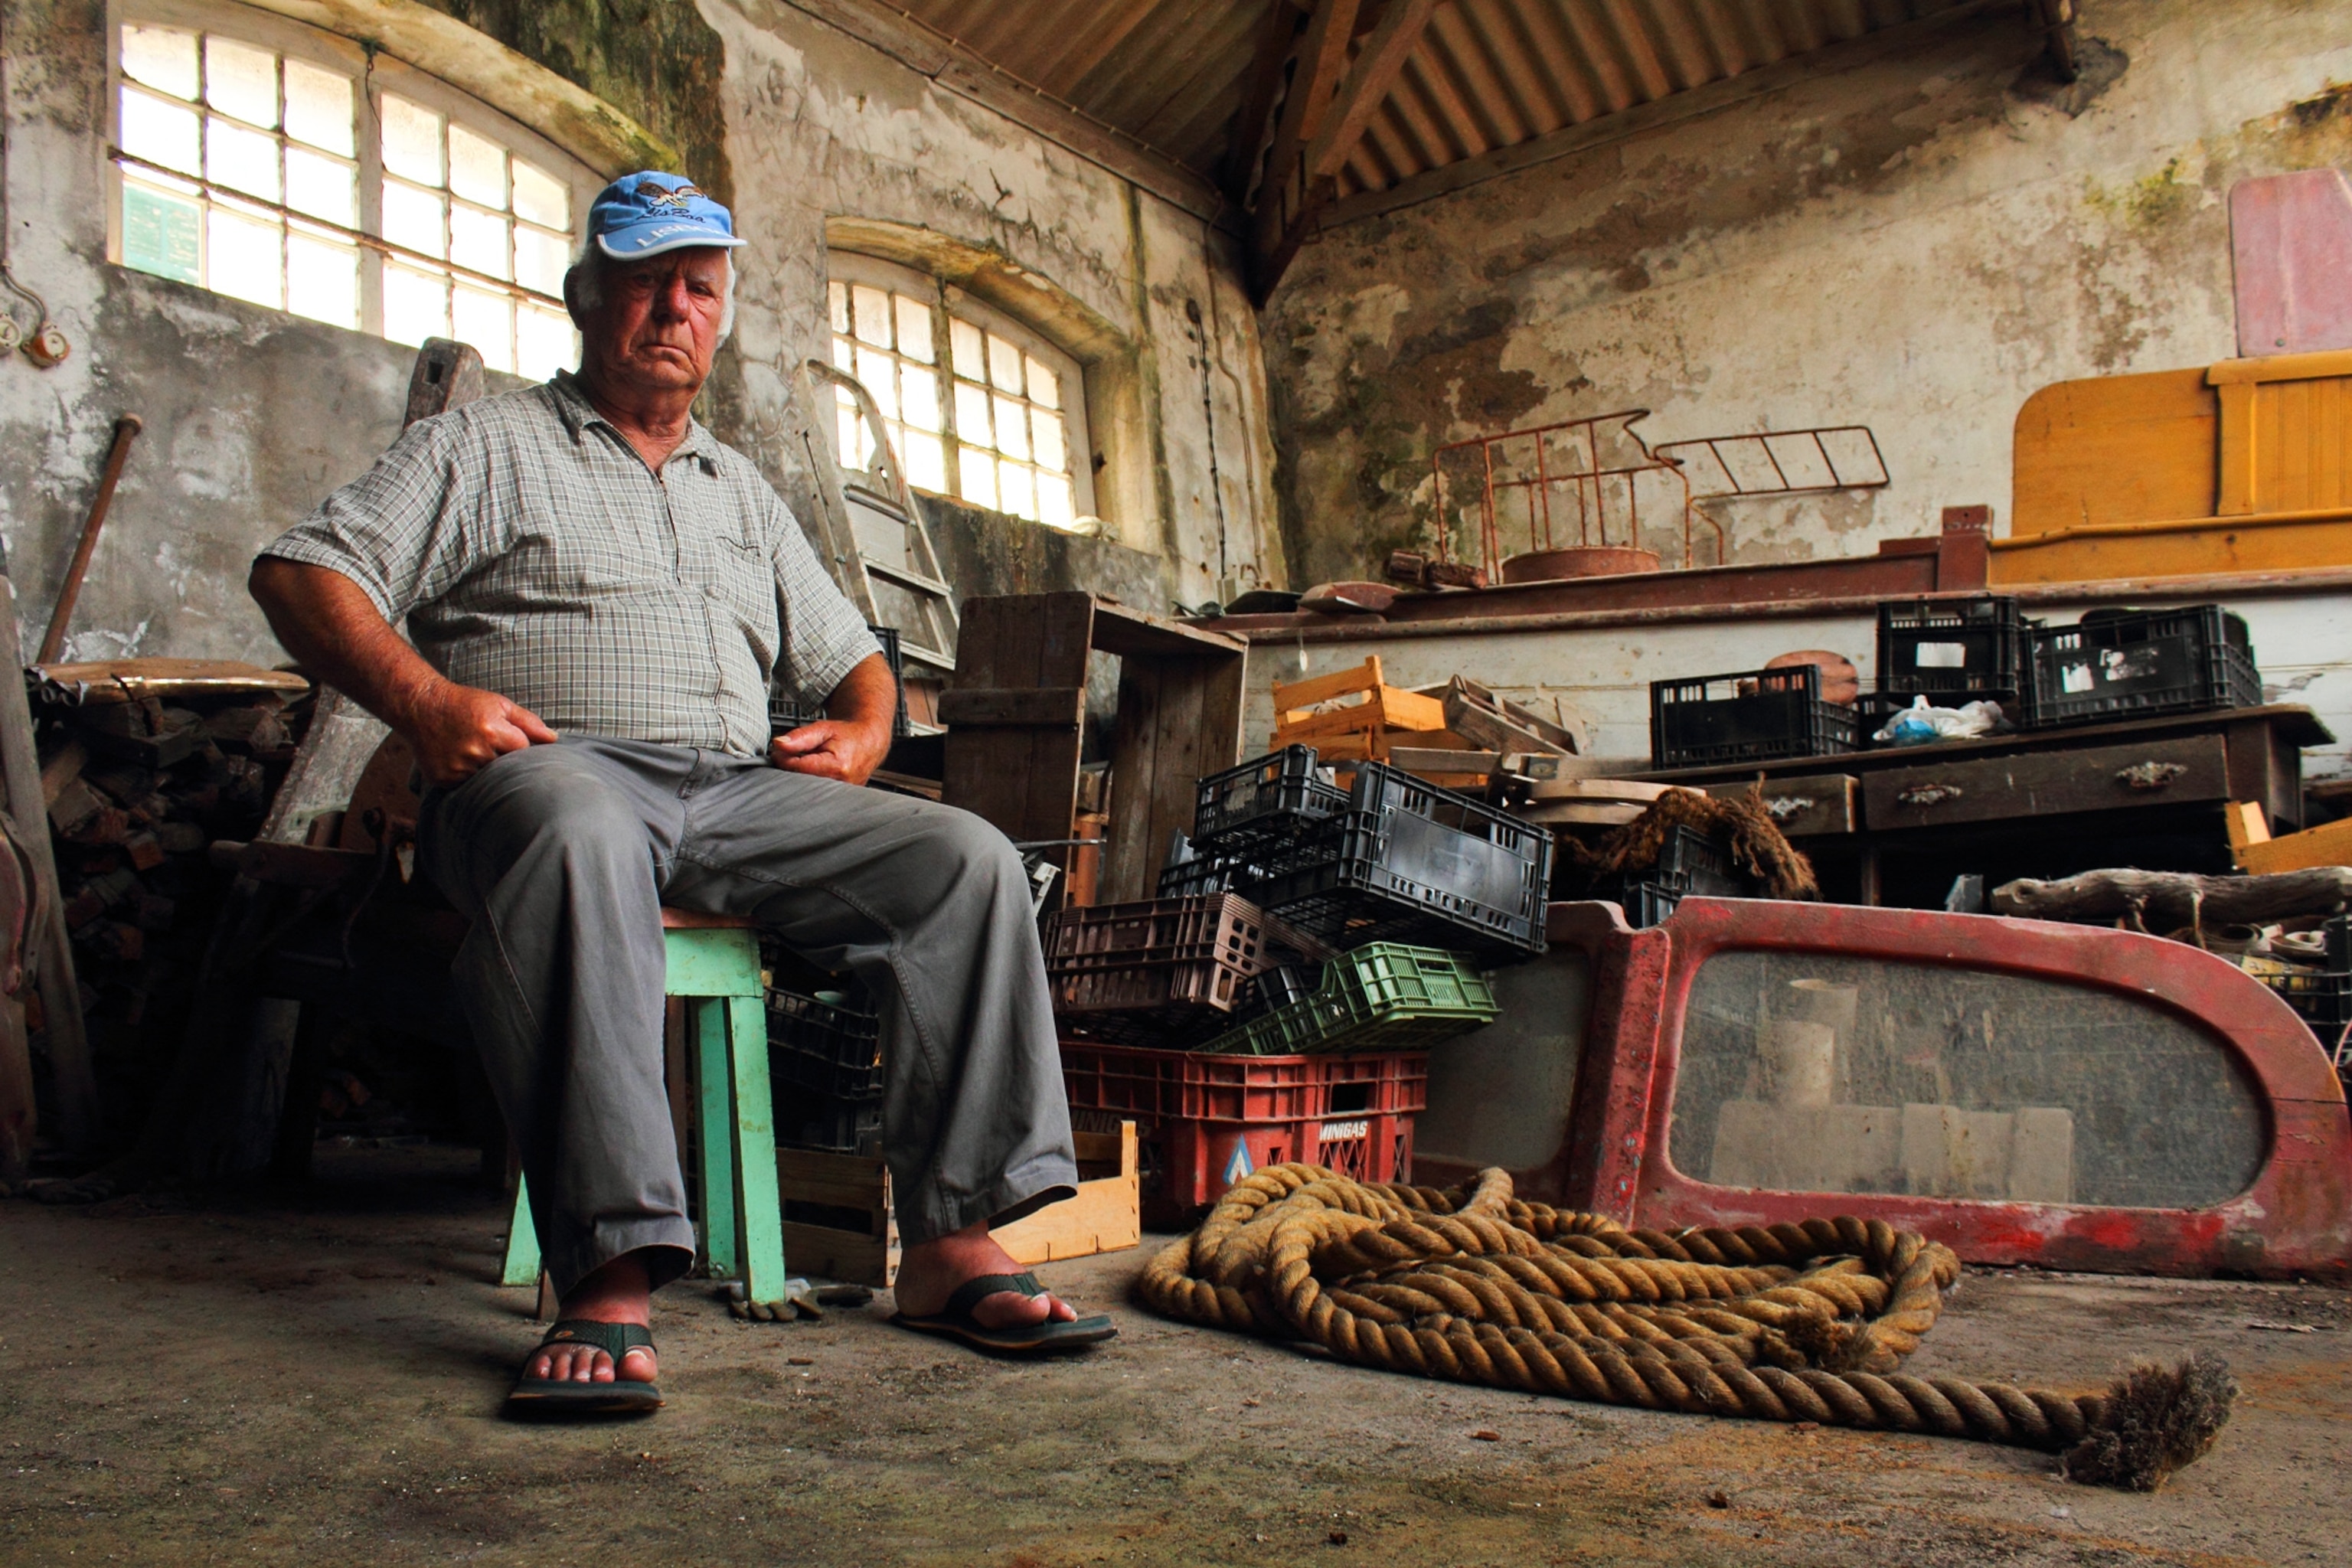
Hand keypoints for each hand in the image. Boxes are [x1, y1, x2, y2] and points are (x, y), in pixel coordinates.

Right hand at [401, 678, 558, 785]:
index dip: (518, 745)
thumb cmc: (465, 704)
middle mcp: (476, 751)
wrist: (421, 707)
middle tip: (490, 746)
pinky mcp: (444, 778)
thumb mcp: (499, 704)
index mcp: (493, 731)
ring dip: (486, 770)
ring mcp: (458, 767)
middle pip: (506, 768)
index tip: (507, 738)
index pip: (523, 750)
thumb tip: (553, 739)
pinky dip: (467, 776)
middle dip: (504, 759)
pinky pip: (465, 785)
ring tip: (473, 750)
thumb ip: (528, 722)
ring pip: (486, 779)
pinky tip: (460, 759)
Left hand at [769, 717, 889, 786]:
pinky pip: (816, 796)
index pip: (796, 768)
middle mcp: (841, 785)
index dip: (783, 759)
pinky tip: (812, 776)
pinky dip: (808, 786)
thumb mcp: (823, 729)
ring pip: (807, 792)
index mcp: (837, 766)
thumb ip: (800, 737)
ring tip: (806, 765)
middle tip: (793, 758)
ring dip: (799, 780)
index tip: (780, 751)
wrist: (869, 743)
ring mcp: (842, 795)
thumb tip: (778, 744)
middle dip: (790, 771)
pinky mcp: (840, 801)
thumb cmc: (847, 735)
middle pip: (800, 783)